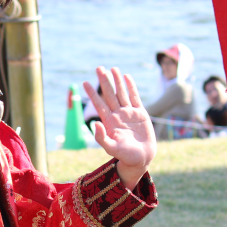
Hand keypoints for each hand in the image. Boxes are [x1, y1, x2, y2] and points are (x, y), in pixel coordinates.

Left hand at [82, 67, 155, 189]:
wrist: (141, 158)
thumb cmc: (125, 156)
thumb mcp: (110, 148)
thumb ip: (101, 137)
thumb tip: (95, 124)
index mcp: (109, 121)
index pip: (99, 104)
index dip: (92, 93)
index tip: (84, 83)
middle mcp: (117, 115)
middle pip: (109, 95)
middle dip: (104, 81)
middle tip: (98, 68)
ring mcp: (128, 113)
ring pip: (121, 93)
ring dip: (117, 81)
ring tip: (112, 68)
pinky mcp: (140, 113)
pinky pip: (135, 97)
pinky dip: (131, 87)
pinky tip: (127, 77)